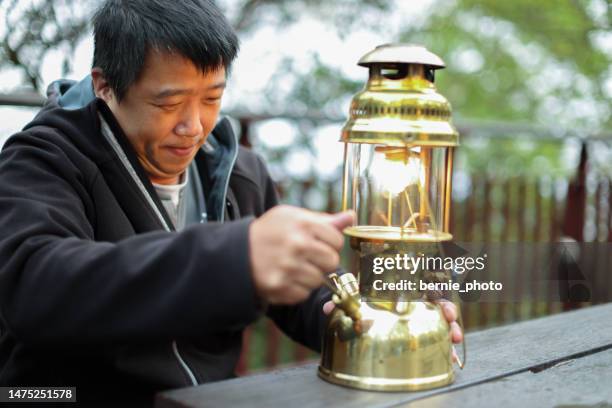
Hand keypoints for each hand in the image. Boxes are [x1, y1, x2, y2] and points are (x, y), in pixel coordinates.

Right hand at [249, 205, 353, 303]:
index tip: (318, 242)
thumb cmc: (270, 231)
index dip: (330, 243)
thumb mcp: (293, 217)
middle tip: (308, 257)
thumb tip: (351, 217)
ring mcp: (288, 268)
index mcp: (303, 224)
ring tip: (294, 266)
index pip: (337, 240)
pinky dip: (298, 288)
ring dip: (310, 276)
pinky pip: (304, 294)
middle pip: (332, 262)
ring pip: (319, 280)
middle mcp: (297, 246)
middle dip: (323, 261)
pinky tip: (286, 277)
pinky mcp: (280, 287)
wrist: (237, 251)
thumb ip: (324, 219)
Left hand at [323, 298, 463, 360]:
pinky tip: (451, 350)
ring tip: (455, 337)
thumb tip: (329, 307)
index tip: (433, 294)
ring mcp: (418, 313)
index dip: (427, 287)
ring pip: (439, 316)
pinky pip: (435, 332)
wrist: (355, 308)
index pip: (416, 282)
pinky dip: (445, 341)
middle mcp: (412, 297)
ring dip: (450, 326)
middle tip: (450, 317)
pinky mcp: (419, 328)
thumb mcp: (350, 298)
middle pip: (434, 298)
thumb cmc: (358, 298)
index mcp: (397, 285)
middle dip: (445, 307)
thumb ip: (341, 302)